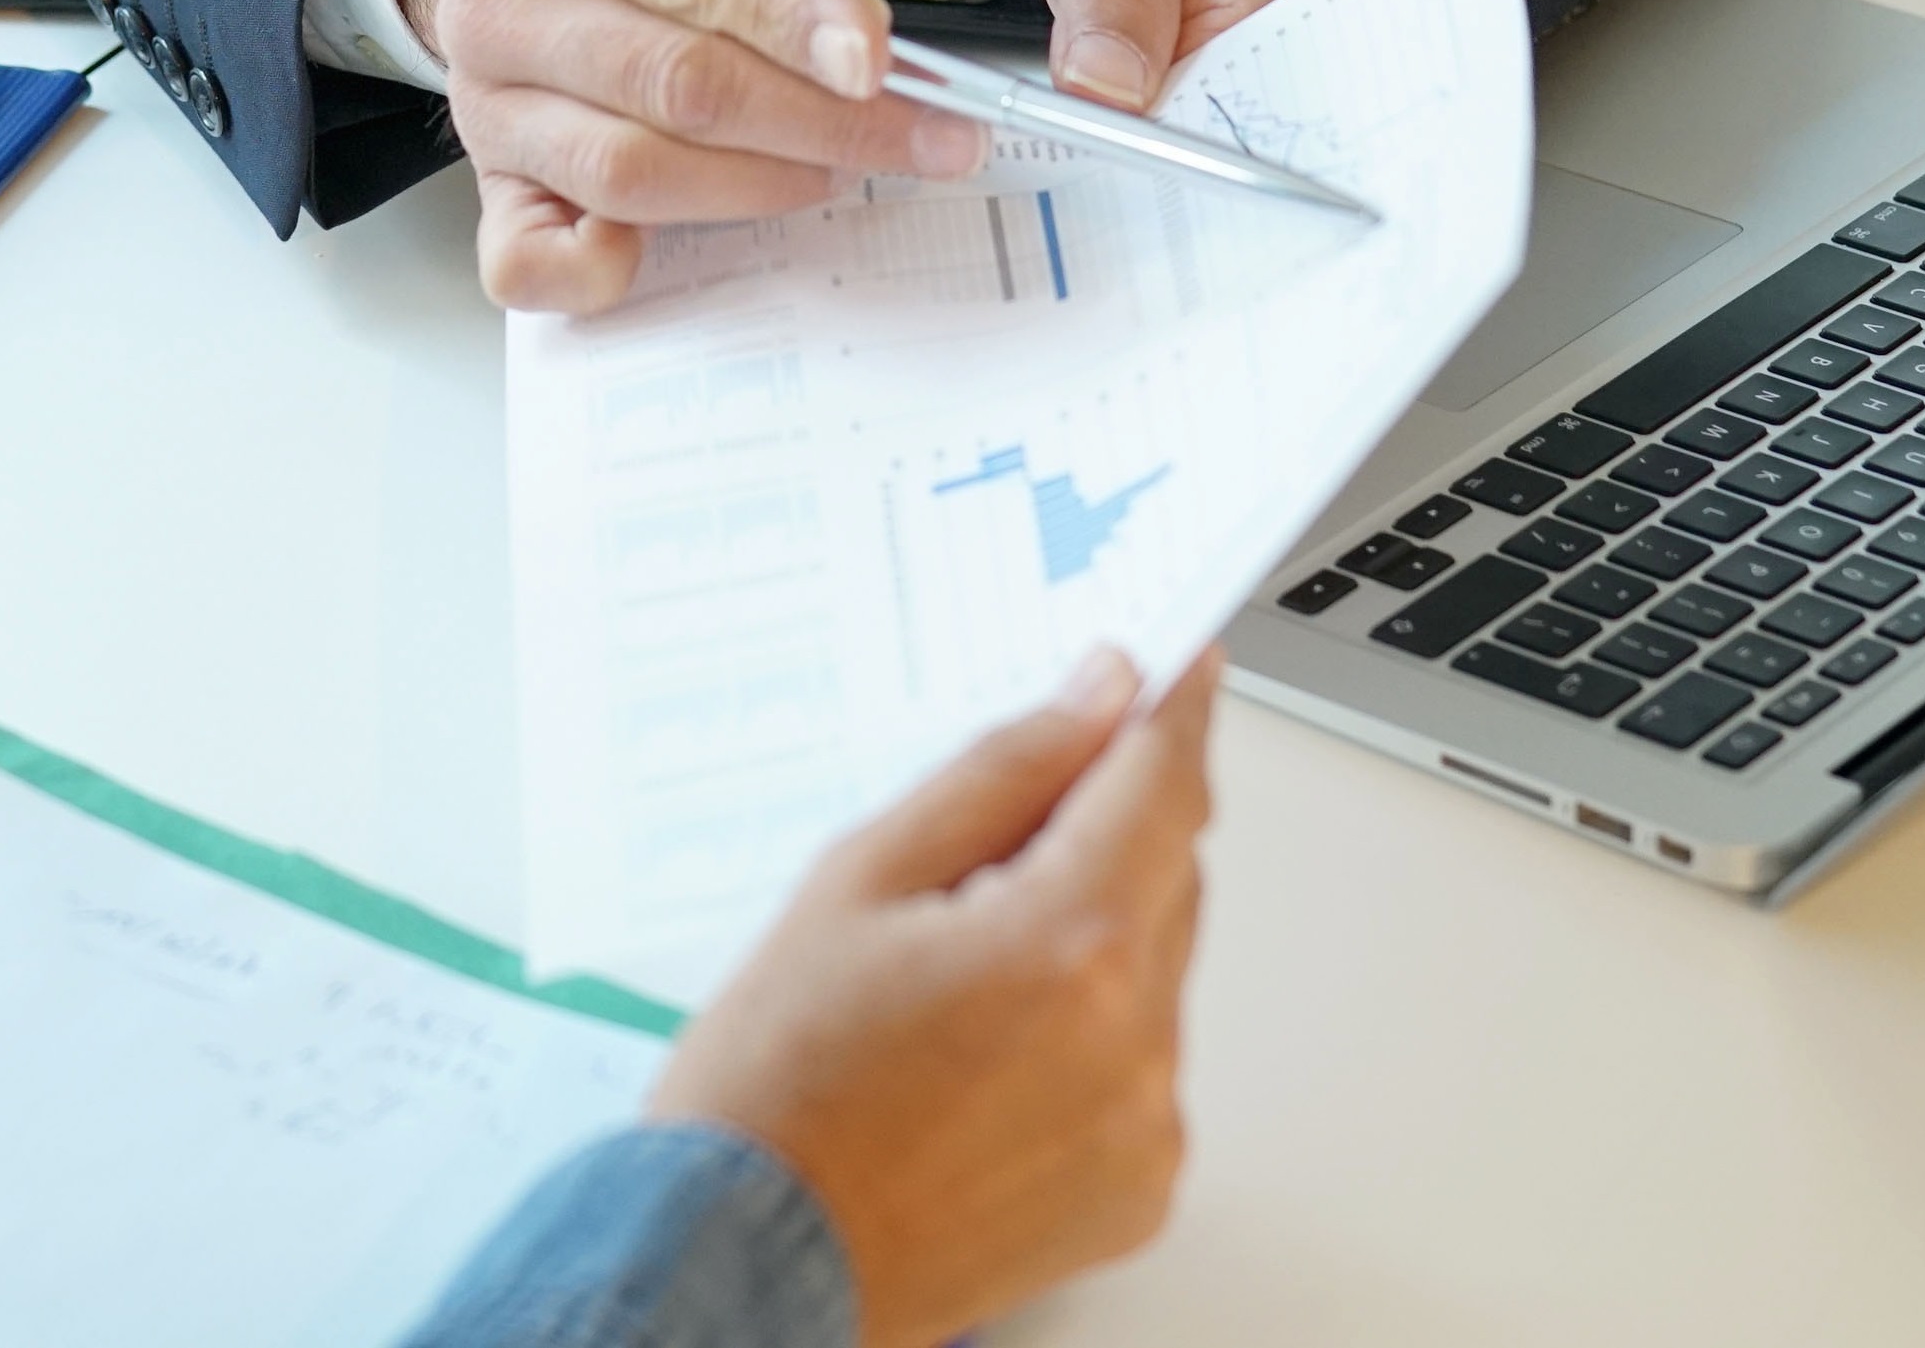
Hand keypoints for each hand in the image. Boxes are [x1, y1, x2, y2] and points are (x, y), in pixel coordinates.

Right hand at [402, 0, 983, 311]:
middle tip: (913, 129)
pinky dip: (603, 272)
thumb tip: (853, 39)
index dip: (785, 15)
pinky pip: (531, 262)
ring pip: (627, 173)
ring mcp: (482, 102)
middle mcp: (489, 0)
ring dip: (760, 181)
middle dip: (811, 115)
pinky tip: (668, 249)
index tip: (875, 60)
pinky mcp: (494, 184)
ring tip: (840, 161)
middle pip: (665, 82)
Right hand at [652, 647, 1219, 1347]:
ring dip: (1090, 937)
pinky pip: (1141, 1063)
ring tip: (956, 982)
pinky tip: (984, 1052)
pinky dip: (1089, 1032)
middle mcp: (1132, 1042)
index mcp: (1069, 945)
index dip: (1173, 706)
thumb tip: (1097, 697)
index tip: (1179, 664)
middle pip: (1166, 871)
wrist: (746, 1261)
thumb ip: (1001, 772)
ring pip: (1155, 967)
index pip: (1164, 780)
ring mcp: (1143, 1127)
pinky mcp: (1138, 1191)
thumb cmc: (777, 1082)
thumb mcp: (860, 877)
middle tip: (986, 847)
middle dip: (1102, 830)